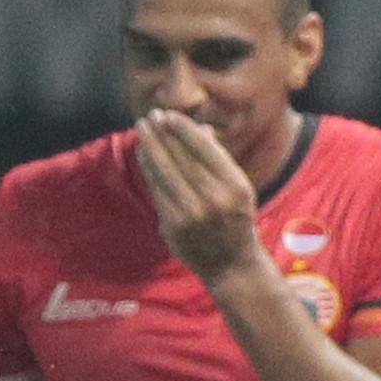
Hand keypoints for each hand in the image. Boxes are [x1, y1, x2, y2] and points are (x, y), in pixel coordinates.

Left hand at [127, 108, 265, 280]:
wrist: (231, 264)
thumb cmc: (235, 218)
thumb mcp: (238, 187)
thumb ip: (218, 159)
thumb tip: (200, 128)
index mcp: (235, 186)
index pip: (203, 148)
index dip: (182, 129)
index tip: (168, 115)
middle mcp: (214, 200)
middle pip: (180, 159)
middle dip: (161, 134)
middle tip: (149, 116)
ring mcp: (192, 215)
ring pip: (164, 174)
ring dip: (150, 148)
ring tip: (142, 130)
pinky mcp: (173, 227)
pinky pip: (157, 191)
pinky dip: (148, 170)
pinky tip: (144, 155)